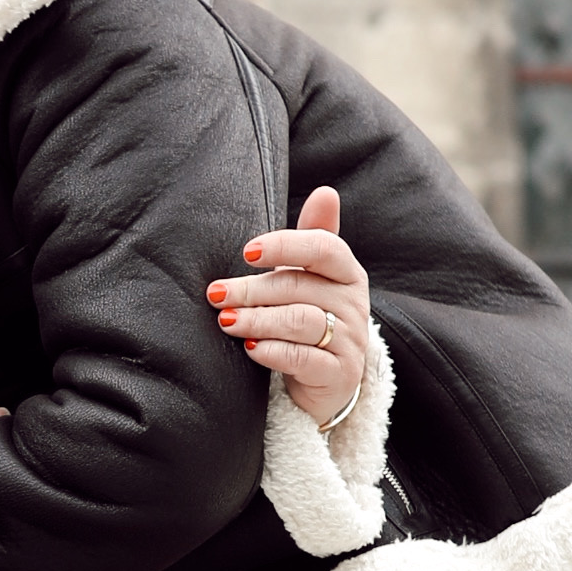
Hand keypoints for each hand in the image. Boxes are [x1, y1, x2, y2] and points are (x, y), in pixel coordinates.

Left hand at [209, 187, 373, 421]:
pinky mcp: (339, 374)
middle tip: (218, 294)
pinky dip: (273, 351)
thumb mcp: (314, 276)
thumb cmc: (312, 316)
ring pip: (300, 322)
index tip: (247, 253)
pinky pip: (303, 359)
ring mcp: (349, 340)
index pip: (324, 248)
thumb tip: (326, 191)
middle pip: (299, 287)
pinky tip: (251, 347)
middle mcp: (353, 303)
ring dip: (258, 319)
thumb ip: (313, 237)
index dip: (285, 246)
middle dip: (252, 290)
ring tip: (226, 320)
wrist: (329, 379)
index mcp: (347, 272)